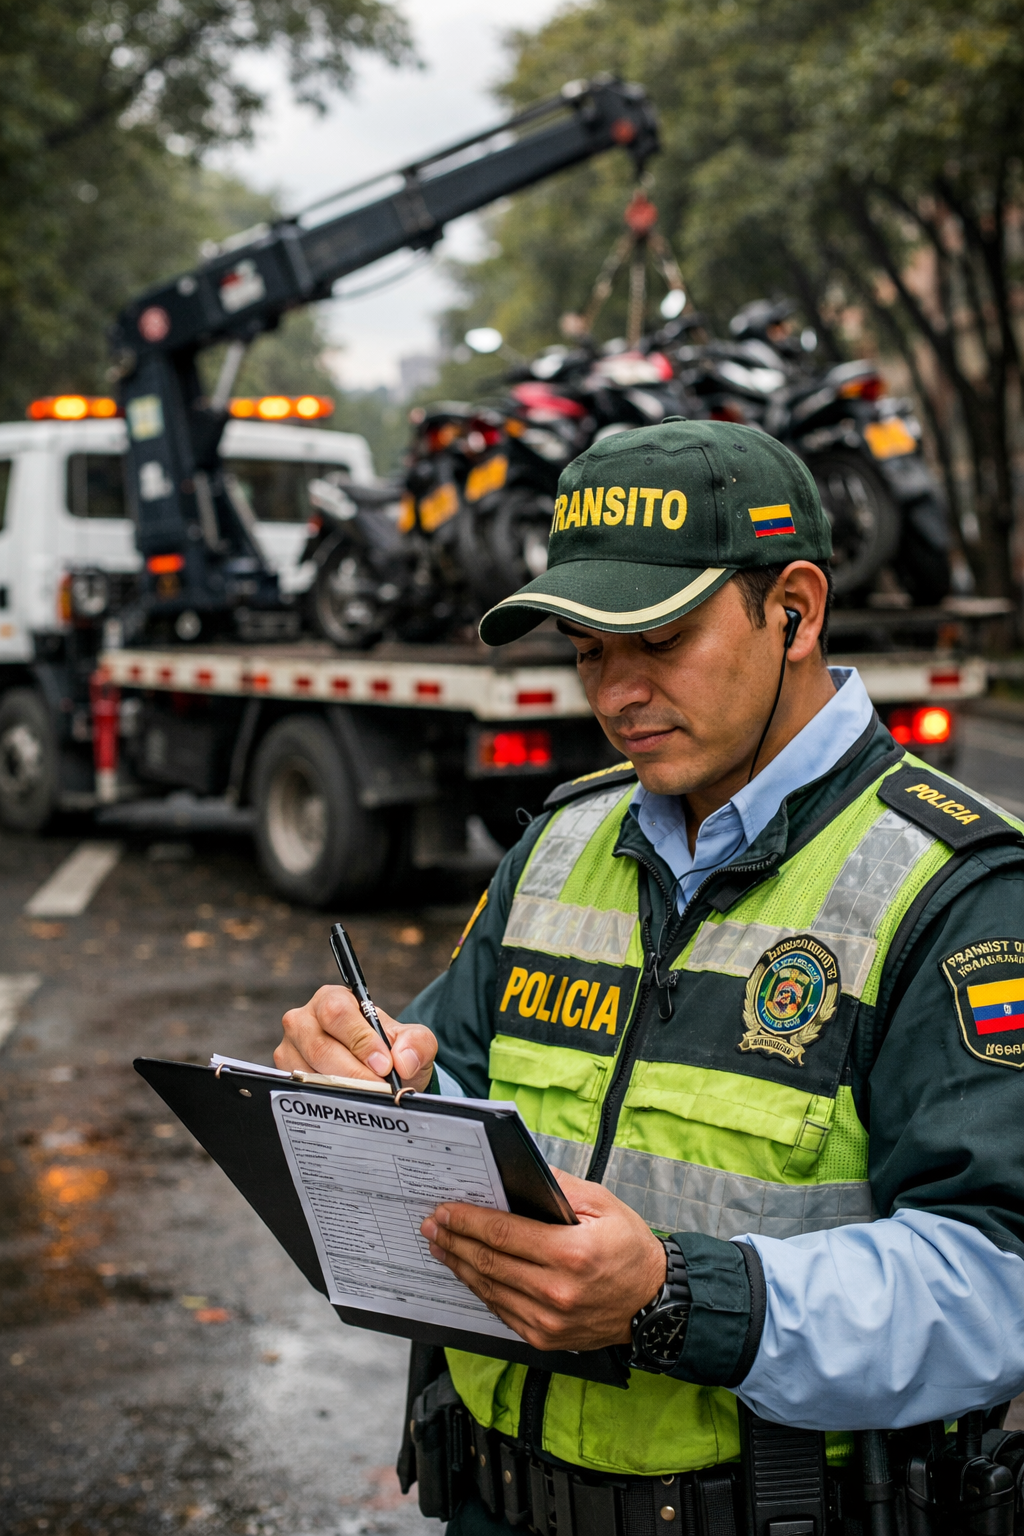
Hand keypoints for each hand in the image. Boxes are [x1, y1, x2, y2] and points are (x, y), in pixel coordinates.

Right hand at [275, 985, 436, 1091]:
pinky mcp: (286, 1076)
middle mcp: (304, 1020)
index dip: (360, 1040)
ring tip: (368, 1097)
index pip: (337, 1012)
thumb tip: (403, 1060)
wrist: (380, 1074)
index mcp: (332, 999)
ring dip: (342, 1089)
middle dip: (353, 1072)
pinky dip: (328, 1101)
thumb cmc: (390, 1050)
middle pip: (319, 1045)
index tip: (383, 1064)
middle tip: (379, 1088)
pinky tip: (349, 1104)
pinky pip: (302, 1091)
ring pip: (309, 1073)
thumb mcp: (413, 1041)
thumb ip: (416, 1043)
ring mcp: (290, 1049)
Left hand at [420, 1169, 665, 1351]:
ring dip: (459, 1266)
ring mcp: (549, 1320)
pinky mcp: (545, 1339)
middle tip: (432, 1225)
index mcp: (572, 1253)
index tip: (445, 1210)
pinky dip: (480, 1290)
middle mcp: (557, 1291)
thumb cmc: (630, 1249)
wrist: (653, 1305)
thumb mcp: (604, 1205)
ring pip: (490, 1289)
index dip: (468, 1221)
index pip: (504, 1234)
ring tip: (440, 1246)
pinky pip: (501, 1311)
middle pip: (490, 1262)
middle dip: (454, 1240)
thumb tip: (521, 1176)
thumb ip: (561, 1188)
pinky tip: (468, 1272)